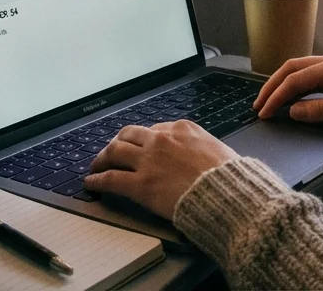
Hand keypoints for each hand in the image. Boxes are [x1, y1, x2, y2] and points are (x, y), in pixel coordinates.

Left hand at [84, 121, 237, 218]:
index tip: (137, 146)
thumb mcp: (219, 149)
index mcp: (182, 129)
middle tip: (111, 152)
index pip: (153, 129)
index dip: (141, 139)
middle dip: (116, 143)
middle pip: (128, 135)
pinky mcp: (140, 184)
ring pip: (114, 152)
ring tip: (96, 166)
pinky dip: (97, 180)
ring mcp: (149, 161)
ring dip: (101, 159)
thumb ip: (201, 147)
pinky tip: (92, 184)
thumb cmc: (229, 177)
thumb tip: (200, 154)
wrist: (227, 194)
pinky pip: (111, 179)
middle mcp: (161, 139)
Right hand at [252, 53, 322, 127]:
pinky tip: (290, 98)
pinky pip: (310, 75)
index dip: (276, 96)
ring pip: (300, 70)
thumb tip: (293, 111)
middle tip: (258, 105)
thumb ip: (321, 111)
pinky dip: (295, 85)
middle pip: (292, 68)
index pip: (295, 79)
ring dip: (282, 85)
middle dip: (272, 86)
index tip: (264, 113)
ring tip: (268, 102)